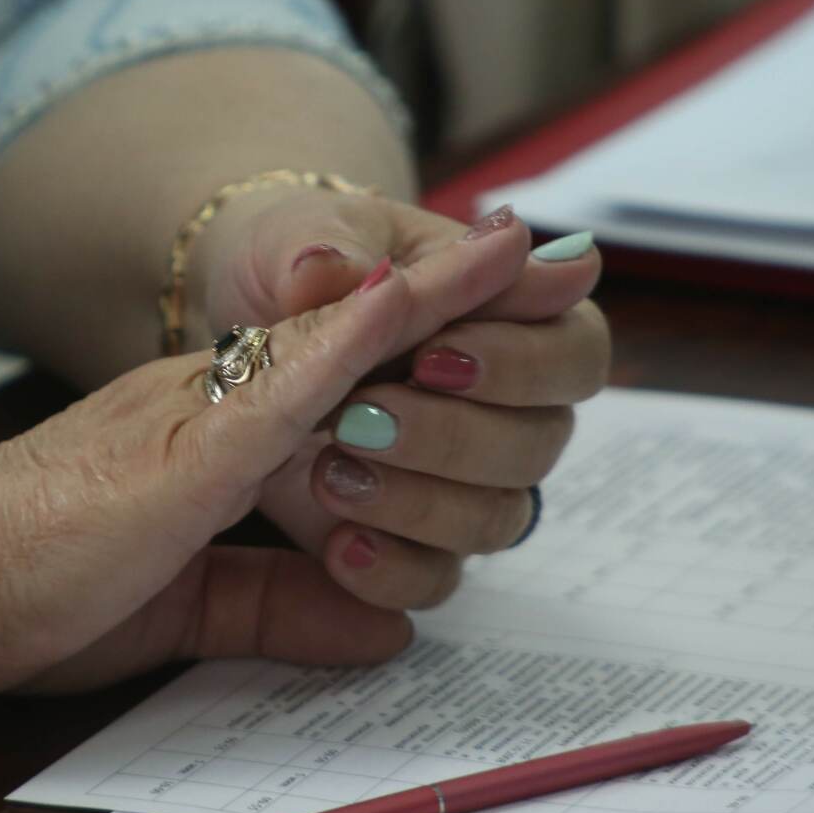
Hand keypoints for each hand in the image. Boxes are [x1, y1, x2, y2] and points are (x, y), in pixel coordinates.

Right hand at [0, 220, 531, 694]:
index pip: (337, 375)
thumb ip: (284, 606)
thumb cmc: (40, 587)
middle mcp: (218, 404)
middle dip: (452, 296)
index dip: (413, 334)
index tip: (487, 307)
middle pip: (356, 338)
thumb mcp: (190, 606)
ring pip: (338, 345)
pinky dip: (352, 343)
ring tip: (519, 253)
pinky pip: (284, 386)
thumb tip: (381, 626)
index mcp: (218, 436)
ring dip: (431, 301)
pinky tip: (408, 302)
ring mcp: (205, 416)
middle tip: (540, 252)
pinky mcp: (187, 451)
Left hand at [191, 191, 608, 610]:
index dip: (521, 361)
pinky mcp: (412, 537)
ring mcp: (465, 478)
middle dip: (452, 435)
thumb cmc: (291, 262)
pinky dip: (390, 568)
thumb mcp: (293, 233)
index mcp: (510, 312)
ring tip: (328, 471)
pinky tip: (336, 545)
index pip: (577, 347)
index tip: (436, 355)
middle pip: (540, 444)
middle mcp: (506, 403)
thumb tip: (337, 263)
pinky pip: (433, 578)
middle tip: (365, 417)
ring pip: (493, 518)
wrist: (236, 330)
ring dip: (419, 501)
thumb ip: (323, 245)